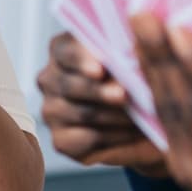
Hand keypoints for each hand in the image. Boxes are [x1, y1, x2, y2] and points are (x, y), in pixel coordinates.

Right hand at [35, 32, 166, 175]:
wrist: (142, 119)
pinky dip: (115, 136)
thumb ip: (124, 56)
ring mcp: (51, 111)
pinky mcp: (60, 140)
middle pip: (71, 85)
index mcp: (62, 50)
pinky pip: (87, 139)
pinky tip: (132, 133)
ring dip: (115, 115)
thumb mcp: (133, 61)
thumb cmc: (136, 80)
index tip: (100, 69)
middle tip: (123, 95)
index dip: (81, 59)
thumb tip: (128, 63)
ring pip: (83, 113)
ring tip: (140, 116)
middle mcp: (50, 79)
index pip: (65, 51)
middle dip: (99, 91)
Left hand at [128, 12, 191, 190]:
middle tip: (143, 18)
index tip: (179, 30)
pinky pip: (163, 131)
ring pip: (171, 118)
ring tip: (137, 35)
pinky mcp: (183, 176)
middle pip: (191, 108)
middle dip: (163, 60)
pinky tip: (140, 69)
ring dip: (150, 72)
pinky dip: (150, 96)